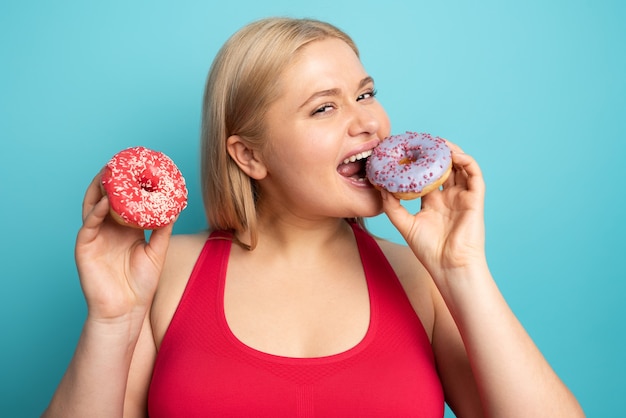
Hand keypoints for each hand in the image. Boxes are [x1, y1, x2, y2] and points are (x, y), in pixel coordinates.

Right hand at [75, 171, 173, 321]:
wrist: (126, 311)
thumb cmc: (141, 285)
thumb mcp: (156, 252)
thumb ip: (162, 230)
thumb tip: (175, 208)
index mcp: (125, 229)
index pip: (125, 201)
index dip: (131, 185)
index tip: (142, 167)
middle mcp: (109, 229)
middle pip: (107, 197)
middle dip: (112, 179)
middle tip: (122, 161)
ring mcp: (95, 236)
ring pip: (94, 205)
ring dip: (100, 188)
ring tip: (110, 171)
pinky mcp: (85, 247)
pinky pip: (89, 224)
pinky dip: (97, 210)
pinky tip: (106, 199)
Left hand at [381, 141, 486, 281]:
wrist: (449, 266)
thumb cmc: (429, 251)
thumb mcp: (404, 224)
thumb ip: (392, 206)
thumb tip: (381, 187)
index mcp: (432, 203)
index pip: (426, 176)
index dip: (418, 163)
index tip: (405, 151)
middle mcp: (448, 197)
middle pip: (443, 168)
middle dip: (434, 153)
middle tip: (421, 141)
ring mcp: (462, 197)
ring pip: (460, 167)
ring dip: (451, 152)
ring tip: (438, 143)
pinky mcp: (475, 199)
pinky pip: (475, 175)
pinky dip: (466, 161)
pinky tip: (454, 154)